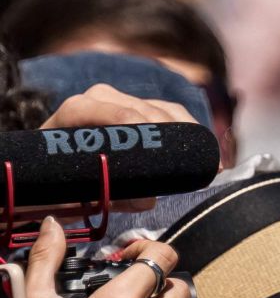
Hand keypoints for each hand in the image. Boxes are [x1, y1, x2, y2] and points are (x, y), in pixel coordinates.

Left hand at [39, 85, 205, 211]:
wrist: (53, 168)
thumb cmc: (57, 182)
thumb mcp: (74, 194)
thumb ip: (107, 196)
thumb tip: (147, 198)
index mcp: (73, 114)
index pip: (104, 110)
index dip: (130, 122)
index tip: (155, 144)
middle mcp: (97, 100)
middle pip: (140, 108)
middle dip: (170, 132)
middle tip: (197, 160)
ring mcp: (120, 102)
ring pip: (161, 108)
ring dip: (185, 131)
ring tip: (207, 157)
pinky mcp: (140, 107)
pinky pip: (170, 111)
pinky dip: (188, 127)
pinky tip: (203, 145)